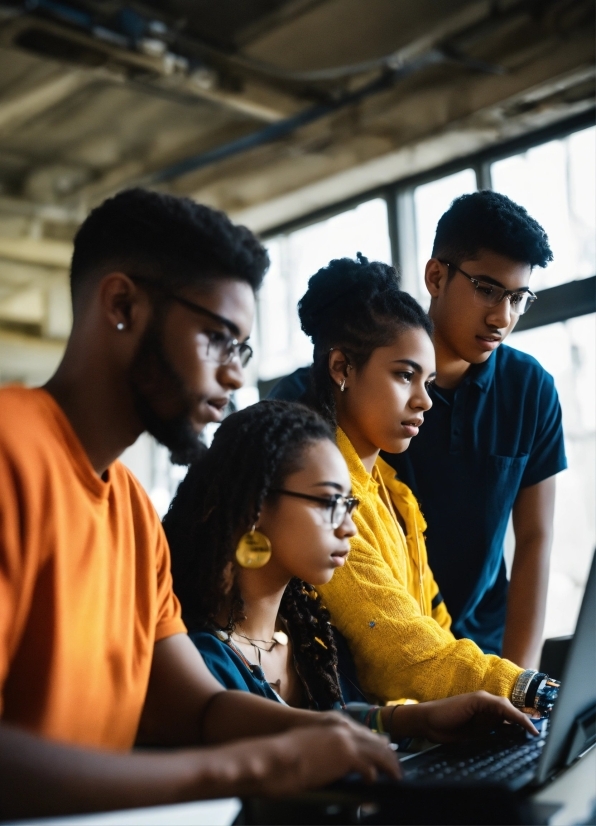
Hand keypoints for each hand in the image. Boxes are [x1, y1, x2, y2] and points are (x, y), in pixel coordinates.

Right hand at [197, 720, 400, 797]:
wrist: (278, 747)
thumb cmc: (289, 747)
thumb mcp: (312, 741)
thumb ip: (328, 747)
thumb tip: (336, 761)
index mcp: (337, 724)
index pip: (364, 733)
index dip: (377, 743)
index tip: (387, 750)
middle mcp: (344, 728)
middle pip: (375, 741)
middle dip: (387, 754)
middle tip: (396, 766)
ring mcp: (346, 740)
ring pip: (377, 751)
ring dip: (387, 763)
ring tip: (395, 775)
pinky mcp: (346, 755)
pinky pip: (368, 765)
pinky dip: (374, 773)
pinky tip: (375, 780)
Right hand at [391, 692, 538, 743]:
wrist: (428, 722)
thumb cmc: (447, 729)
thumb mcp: (474, 736)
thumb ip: (490, 736)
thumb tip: (510, 743)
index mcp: (486, 715)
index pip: (510, 720)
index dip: (524, 727)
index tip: (537, 739)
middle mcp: (486, 706)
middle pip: (512, 713)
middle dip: (528, 723)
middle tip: (542, 736)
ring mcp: (482, 701)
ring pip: (509, 708)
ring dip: (524, 719)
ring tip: (536, 732)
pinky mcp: (477, 699)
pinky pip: (500, 706)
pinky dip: (513, 714)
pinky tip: (523, 723)